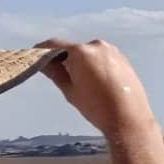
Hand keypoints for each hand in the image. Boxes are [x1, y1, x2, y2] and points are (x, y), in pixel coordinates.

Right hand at [34, 37, 156, 138]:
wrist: (127, 118)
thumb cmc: (97, 107)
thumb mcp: (70, 91)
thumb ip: (55, 73)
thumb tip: (43, 63)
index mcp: (81, 52)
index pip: (55, 45)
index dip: (43, 50)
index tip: (35, 54)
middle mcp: (97, 46)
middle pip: (73, 49)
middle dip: (64, 58)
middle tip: (58, 74)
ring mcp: (112, 51)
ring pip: (88, 53)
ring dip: (81, 62)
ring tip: (81, 83)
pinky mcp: (122, 58)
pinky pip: (102, 57)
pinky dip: (94, 65)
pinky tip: (95, 82)